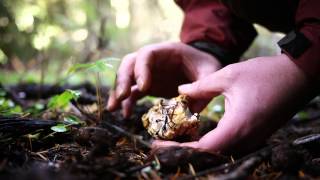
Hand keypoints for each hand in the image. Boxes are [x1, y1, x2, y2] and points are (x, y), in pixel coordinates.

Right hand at [107, 42, 221, 116]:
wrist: (203, 67)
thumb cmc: (206, 65)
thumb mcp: (211, 71)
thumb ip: (203, 86)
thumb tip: (188, 109)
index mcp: (167, 51)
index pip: (146, 54)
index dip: (141, 68)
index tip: (143, 86)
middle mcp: (153, 60)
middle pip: (129, 64)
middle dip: (122, 79)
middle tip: (121, 97)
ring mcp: (148, 73)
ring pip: (126, 78)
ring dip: (118, 92)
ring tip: (112, 108)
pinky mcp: (148, 85)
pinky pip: (133, 92)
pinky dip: (127, 102)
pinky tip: (125, 114)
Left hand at [153, 54, 316, 152]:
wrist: (299, 76)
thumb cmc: (265, 74)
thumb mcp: (228, 76)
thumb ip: (201, 86)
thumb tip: (180, 91)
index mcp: (237, 127)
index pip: (203, 149)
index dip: (179, 149)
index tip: (159, 144)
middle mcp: (246, 139)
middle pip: (210, 155)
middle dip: (184, 150)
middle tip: (164, 141)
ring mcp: (253, 140)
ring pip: (220, 152)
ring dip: (197, 147)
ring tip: (177, 137)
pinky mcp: (256, 135)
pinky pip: (230, 146)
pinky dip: (211, 143)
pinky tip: (198, 133)